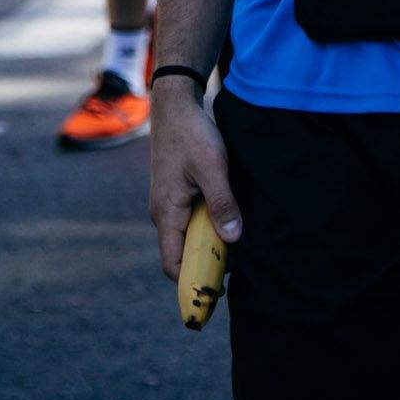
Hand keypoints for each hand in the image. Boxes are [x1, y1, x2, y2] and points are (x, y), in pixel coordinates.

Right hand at [148, 86, 241, 280]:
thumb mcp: (212, 167)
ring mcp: (169, 202)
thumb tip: (233, 238)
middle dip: (204, 265)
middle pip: (181, 254)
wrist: (175, 104)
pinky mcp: (177, 192)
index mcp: (166, 212)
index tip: (215, 294)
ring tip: (236, 247)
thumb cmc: (191, 133)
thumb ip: (222, 203)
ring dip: (208, 244)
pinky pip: (190, 220)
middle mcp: (163, 212)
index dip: (191, 283)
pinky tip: (228, 220)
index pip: (173, 264)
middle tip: (235, 271)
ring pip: (187, 236)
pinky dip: (207, 226)